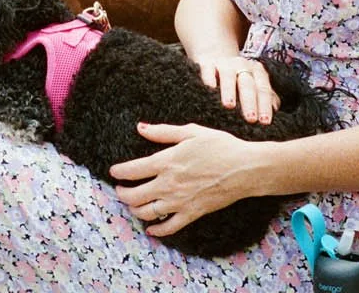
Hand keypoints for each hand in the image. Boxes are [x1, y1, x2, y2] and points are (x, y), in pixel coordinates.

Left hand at [110, 123, 259, 236]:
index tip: (114, 172)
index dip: (119, 172)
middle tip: (120, 190)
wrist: (244, 169)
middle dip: (122, 194)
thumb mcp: (191, 132)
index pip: (132, 170)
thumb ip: (163, 132)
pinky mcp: (192, 214)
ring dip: (135, 210)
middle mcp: (168, 184)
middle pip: (134, 196)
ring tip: (133, 205)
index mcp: (166, 162)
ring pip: (147, 213)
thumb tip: (141, 128)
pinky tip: (151, 229)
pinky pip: (169, 228)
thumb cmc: (220, 146)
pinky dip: (156, 230)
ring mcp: (179, 202)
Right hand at [192, 54, 278, 124]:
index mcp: (257, 72)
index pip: (263, 90)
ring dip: (229, 91)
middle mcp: (243, 65)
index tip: (265, 122)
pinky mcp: (207, 63)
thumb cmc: (240, 80)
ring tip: (229, 106)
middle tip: (251, 119)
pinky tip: (209, 88)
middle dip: (250, 102)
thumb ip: (267, 98)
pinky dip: (209, 78)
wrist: (218, 56)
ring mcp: (224, 64)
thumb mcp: (255, 85)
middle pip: (248, 85)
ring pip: (228, 76)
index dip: (264, 106)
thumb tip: (275, 111)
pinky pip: (208, 70)